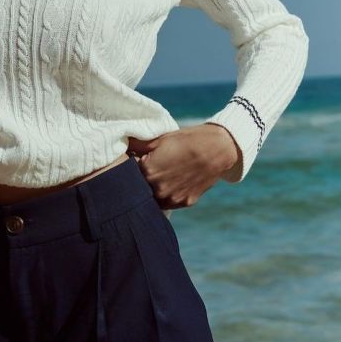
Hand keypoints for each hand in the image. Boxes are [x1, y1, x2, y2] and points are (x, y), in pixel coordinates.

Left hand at [127, 124, 241, 209]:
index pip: (128, 175)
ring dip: (153, 191)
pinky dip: (167, 195)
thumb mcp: (160, 139)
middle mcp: (157, 188)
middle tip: (149, 170)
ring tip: (162, 177)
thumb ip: (138, 145)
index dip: (130, 168)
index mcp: (148, 171)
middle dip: (140, 182)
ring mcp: (171, 198)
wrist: (218, 149)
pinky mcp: (184, 203)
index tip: (134, 163)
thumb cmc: (187, 140)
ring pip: (153, 199)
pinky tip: (173, 183)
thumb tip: (122, 145)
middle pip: (139, 189)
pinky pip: (169, 202)